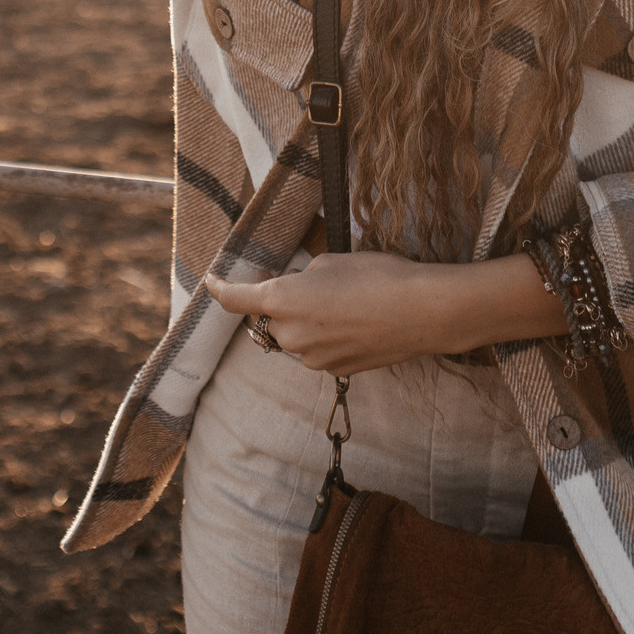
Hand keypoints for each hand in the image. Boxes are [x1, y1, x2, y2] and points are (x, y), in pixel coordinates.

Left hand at [203, 251, 567, 375]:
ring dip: (308, 322)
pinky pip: (319, 351)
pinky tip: (357, 323)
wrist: (421, 312)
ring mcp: (313, 358)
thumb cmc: (377, 276)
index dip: (219, 290)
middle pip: (271, 320)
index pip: (235, 300)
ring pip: (297, 337)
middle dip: (283, 305)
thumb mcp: (330, 261)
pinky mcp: (336, 371)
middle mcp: (290, 335)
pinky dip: (328, 338)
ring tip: (346, 304)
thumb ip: (302, 278)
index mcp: (281, 301)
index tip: (212, 282)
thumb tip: (298, 290)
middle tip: (314, 286)